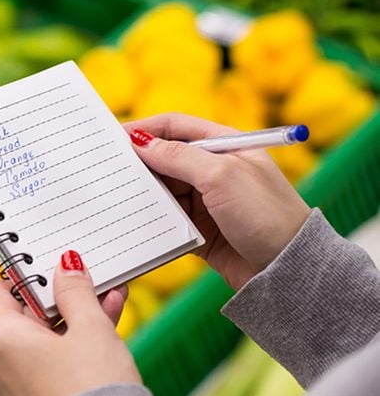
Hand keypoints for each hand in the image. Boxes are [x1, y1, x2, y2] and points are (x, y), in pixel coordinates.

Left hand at [0, 252, 140, 395]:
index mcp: (1, 341)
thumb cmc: (93, 388)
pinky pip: (47, 365)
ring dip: (73, 321)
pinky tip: (104, 331)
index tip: (51, 267)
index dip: (25, 277)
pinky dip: (70, 348)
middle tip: (92, 282)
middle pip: (25, 318)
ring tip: (110, 301)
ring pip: (41, 342)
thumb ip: (75, 291)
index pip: (0, 294)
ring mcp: (15, 389)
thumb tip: (65, 266)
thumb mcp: (89, 327)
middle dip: (61, 299)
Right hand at [124, 113, 311, 289]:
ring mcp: (204, 202)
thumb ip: (180, 157)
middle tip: (108, 172)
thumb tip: (142, 143)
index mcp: (222, 146)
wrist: (286, 268)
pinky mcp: (198, 230)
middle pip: (164, 159)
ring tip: (115, 199)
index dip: (144, 129)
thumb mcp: (221, 176)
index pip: (175, 127)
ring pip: (162, 192)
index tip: (114, 138)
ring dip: (142, 195)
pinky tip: (133, 224)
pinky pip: (166, 221)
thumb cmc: (265, 214)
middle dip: (138, 164)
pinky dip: (150, 221)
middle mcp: (211, 171)